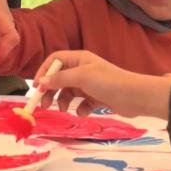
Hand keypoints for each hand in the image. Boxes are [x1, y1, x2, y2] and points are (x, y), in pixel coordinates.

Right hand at [34, 51, 170, 117]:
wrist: (134, 97)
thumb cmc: (108, 81)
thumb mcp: (81, 77)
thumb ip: (60, 79)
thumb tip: (41, 81)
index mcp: (79, 59)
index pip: (55, 60)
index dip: (44, 71)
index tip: (36, 87)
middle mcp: (83, 69)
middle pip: (59, 78)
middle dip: (51, 90)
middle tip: (44, 104)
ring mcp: (90, 84)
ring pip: (68, 92)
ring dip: (63, 101)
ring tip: (64, 109)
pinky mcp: (96, 98)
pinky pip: (81, 103)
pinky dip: (80, 108)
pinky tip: (85, 111)